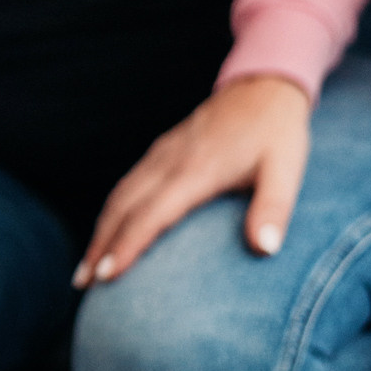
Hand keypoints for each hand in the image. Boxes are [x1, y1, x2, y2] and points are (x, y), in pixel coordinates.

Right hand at [74, 75, 311, 286]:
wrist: (262, 86)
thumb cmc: (277, 133)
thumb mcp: (287, 170)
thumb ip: (273, 209)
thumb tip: (265, 250)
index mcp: (197, 170)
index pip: (152, 213)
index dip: (127, 245)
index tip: (106, 276)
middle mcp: (169, 162)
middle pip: (122, 207)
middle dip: (99, 246)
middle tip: (83, 284)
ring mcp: (161, 155)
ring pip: (118, 195)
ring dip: (99, 231)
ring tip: (86, 268)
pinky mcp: (160, 151)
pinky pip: (126, 185)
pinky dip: (111, 213)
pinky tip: (107, 231)